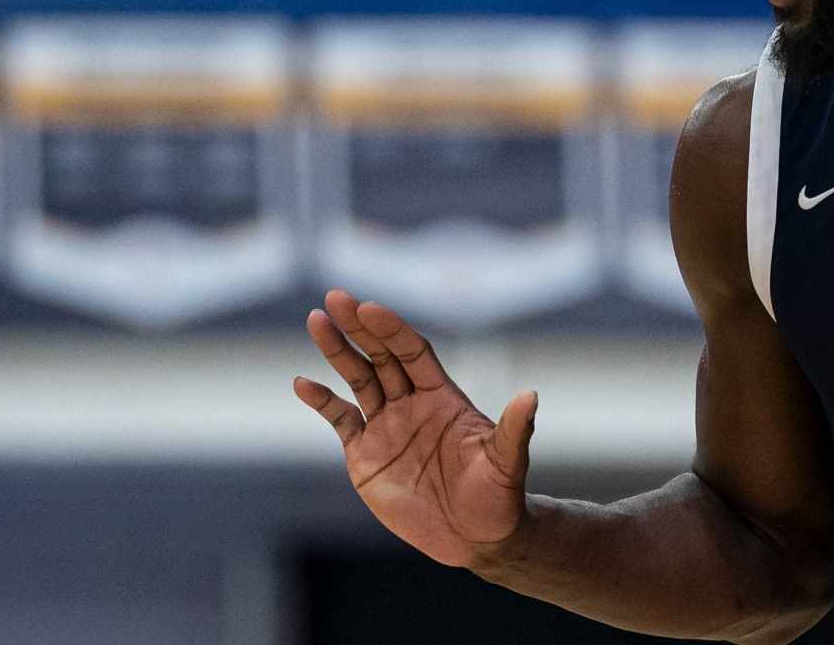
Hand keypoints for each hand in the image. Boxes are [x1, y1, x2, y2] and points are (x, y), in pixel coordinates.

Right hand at [294, 290, 538, 567]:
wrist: (475, 537)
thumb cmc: (498, 495)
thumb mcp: (507, 461)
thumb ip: (514, 429)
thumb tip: (531, 396)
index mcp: (443, 396)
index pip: (414, 352)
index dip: (393, 330)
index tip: (371, 308)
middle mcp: (413, 403)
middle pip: (382, 356)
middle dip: (359, 327)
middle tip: (335, 296)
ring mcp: (387, 425)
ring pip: (358, 379)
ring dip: (337, 351)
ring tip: (316, 321)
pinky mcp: (366, 454)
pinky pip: (340, 419)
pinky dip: (322, 401)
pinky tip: (302, 383)